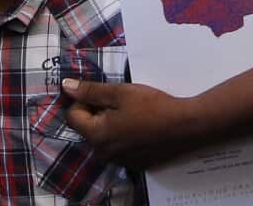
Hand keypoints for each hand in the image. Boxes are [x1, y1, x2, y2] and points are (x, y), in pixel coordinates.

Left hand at [61, 78, 201, 169]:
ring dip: (110, 124)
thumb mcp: (119, 93)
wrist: (187, 126)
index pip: (73, 116)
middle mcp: (104, 153)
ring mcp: (119, 161)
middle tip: (120, 103)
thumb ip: (90, 91)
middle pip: (87, 128)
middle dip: (98, 113)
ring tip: (132, 114)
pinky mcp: (134, 164)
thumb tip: (65, 87)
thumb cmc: (152, 106)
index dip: (84, 101)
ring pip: (103, 138)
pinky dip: (123, 136)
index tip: (104, 95)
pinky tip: (141, 128)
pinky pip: (118, 147)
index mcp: (97, 136)